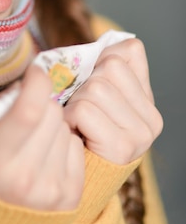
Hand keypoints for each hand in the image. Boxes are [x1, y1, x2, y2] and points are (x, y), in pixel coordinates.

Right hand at [0, 64, 84, 211]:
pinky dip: (63, 143)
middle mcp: (25, 177)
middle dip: (41, 103)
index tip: (34, 73)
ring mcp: (52, 189)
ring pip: (65, 127)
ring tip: (33, 140)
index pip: (30, 109)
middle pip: (51, 113)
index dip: (36, 82)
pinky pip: (77, 146)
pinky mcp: (70, 197)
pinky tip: (46, 154)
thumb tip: (24, 86)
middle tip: (27, 114)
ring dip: (52, 125)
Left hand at [63, 38, 162, 163]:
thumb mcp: (95, 93)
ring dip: (74, 102)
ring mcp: (141, 134)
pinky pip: (85, 110)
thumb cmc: (80, 127)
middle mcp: (152, 117)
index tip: (90, 82)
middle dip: (84, 83)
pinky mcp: (122, 148)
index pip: (129, 51)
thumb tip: (104, 45)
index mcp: (147, 98)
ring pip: (96, 88)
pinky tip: (73, 132)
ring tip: (75, 121)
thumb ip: (103, 67)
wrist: (76, 177)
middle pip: (109, 67)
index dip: (101, 61)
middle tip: (79, 107)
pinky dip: (70, 117)